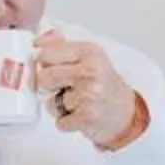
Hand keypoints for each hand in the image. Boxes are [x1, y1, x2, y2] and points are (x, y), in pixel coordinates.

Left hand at [32, 30, 145, 151]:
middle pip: (44, 77)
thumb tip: (38, 41)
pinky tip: (80, 116)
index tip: (50, 68)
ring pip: (50, 103)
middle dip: (48, 87)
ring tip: (76, 103)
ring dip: (58, 107)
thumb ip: (61, 46)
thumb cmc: (103, 84)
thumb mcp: (87, 57)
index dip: (42, 64)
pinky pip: (60, 121)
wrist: (126, 111)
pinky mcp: (87, 115)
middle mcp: (90, 69)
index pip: (46, 53)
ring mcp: (89, 93)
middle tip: (62, 88)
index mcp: (88, 51)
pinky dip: (66, 123)